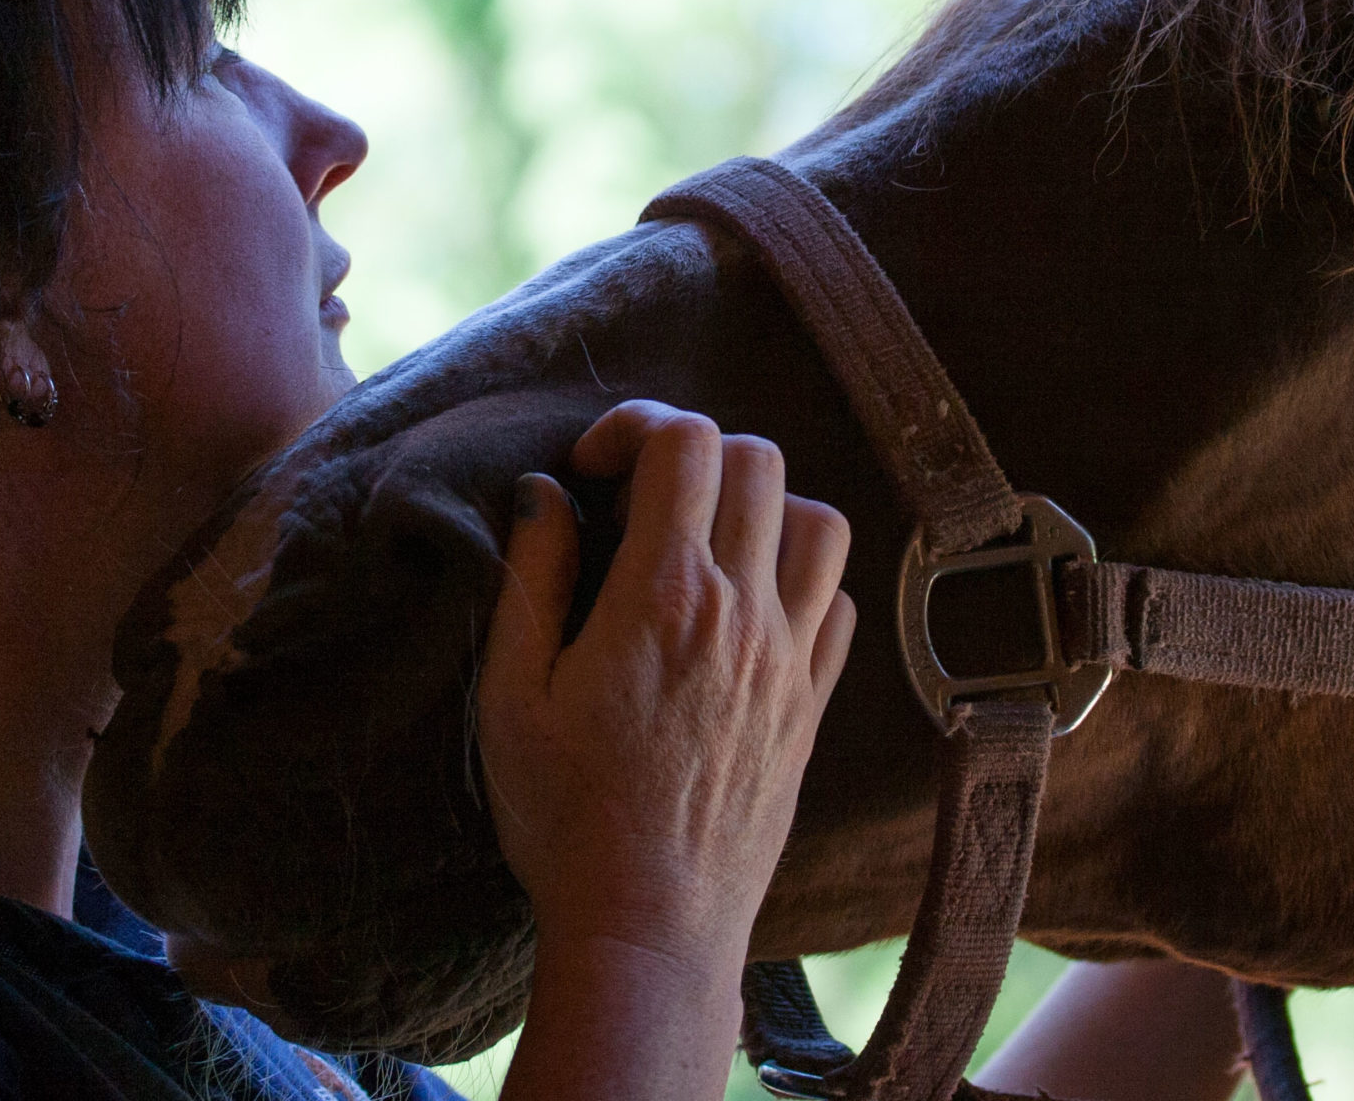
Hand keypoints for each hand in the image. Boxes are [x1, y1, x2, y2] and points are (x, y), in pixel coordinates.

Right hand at [479, 401, 854, 1098]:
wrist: (649, 928)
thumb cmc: (564, 818)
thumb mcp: (513, 695)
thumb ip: (531, 578)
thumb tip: (545, 492)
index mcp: (664, 595)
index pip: (687, 442)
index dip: (637, 425)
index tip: (592, 468)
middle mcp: (743, 612)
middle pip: (757, 461)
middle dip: (695, 453)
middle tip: (640, 498)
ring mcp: (790, 659)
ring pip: (820, 522)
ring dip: (764, 507)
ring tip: (705, 543)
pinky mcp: (813, 706)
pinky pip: (840, 604)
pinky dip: (804, 581)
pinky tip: (750, 609)